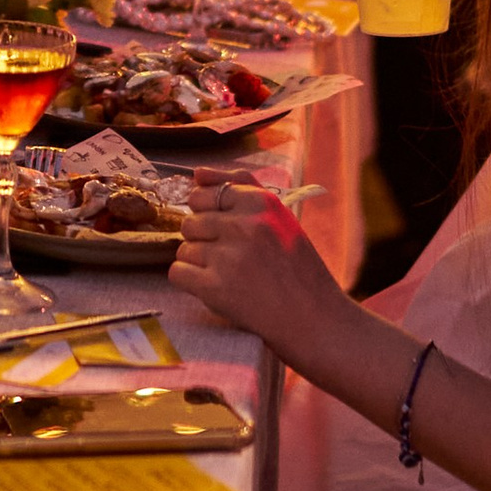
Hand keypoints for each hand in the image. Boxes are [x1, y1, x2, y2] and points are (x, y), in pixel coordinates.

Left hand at [171, 178, 349, 354]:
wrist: (313, 317)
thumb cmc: (296, 267)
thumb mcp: (280, 217)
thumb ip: (242, 188)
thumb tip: (197, 173)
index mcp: (261, 203)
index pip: (205, 193)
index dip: (208, 213)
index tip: (225, 230)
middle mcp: (244, 225)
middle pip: (190, 222)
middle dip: (204, 240)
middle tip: (231, 257)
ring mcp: (228, 257)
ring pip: (183, 248)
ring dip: (199, 263)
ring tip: (229, 275)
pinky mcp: (215, 288)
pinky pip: (177, 272)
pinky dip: (191, 282)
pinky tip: (216, 288)